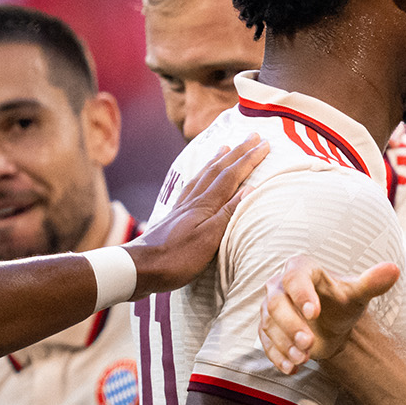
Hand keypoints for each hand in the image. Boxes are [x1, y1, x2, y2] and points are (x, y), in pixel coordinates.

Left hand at [125, 136, 266, 295]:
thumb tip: (248, 189)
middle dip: (238, 152)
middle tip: (252, 136)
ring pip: (204, 175)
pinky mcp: (175, 215)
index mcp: (205, 205)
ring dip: (218, 160)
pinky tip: (200, 176)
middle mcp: (194, 200)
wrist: (140, 268)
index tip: (265, 144)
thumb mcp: (209, 239)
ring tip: (226, 147)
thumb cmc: (177, 258)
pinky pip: (192, 186)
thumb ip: (228, 213)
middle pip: (219, 170)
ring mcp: (183, 206)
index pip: (232, 176)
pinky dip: (201, 175)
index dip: (249, 159)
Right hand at [259, 257, 400, 374]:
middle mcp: (280, 286)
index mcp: (302, 269)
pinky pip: (265, 342)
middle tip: (309, 343)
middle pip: (276, 304)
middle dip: (291, 325)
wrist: (333, 323)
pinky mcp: (267, 329)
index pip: (295, 278)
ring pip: (268, 325)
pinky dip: (277, 356)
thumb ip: (372, 282)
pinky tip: (291, 367)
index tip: (314, 313)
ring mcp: (270, 308)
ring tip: (303, 358)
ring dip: (284, 343)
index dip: (302, 295)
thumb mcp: (358, 294)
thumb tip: (393, 269)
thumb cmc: (343, 302)